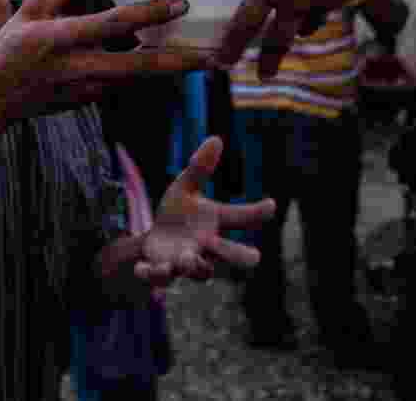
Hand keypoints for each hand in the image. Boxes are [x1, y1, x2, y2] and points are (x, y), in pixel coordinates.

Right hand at [0, 0, 212, 121]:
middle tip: (218, 56)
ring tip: (207, 56)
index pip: (115, 24)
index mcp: (63, 39)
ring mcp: (87, 90)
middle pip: (142, 66)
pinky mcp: (90, 101)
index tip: (183, 4)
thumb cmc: (8, 50)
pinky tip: (167, 60)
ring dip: (172, 68)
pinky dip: (146, 71)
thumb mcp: (28, 11)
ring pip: (140, 77)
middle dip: (182, 62)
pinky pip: (124, 82)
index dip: (151, 14)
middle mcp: (80, 68)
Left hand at [134, 137, 275, 286]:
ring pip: (199, 271)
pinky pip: (160, 277)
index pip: (240, 217)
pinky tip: (143, 268)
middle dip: (240, 256)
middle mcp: (206, 247)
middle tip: (255, 257)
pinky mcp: (161, 271)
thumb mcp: (184, 188)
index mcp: (215, 225)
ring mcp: (185, 262)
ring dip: (194, 265)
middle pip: (231, 255)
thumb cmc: (177, 215)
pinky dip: (153, 274)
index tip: (272, 204)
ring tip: (188, 258)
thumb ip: (199, 168)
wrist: (152, 242)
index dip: (258, 212)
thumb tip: (216, 138)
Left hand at [215, 0, 386, 77]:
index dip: (232, 46)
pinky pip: (333, 5)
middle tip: (263, 75)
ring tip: (301, 28)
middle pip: (278, 40)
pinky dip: (329, 0)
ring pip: (310, 23)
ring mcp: (325, 2)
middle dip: (268, 61)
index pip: (245, 24)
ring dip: (304, 25)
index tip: (222, 63)